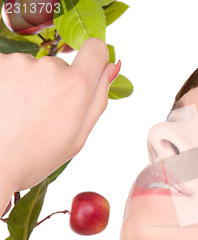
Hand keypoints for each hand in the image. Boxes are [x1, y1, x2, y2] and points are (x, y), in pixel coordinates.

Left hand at [0, 38, 119, 194]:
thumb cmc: (36, 156)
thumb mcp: (79, 135)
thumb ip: (99, 98)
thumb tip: (111, 66)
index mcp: (77, 86)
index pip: (96, 49)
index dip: (95, 59)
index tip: (87, 73)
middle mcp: (50, 67)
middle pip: (61, 66)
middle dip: (56, 85)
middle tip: (43, 116)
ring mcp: (19, 63)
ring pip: (33, 68)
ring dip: (30, 85)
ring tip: (20, 115)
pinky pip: (10, 68)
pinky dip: (9, 84)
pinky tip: (6, 107)